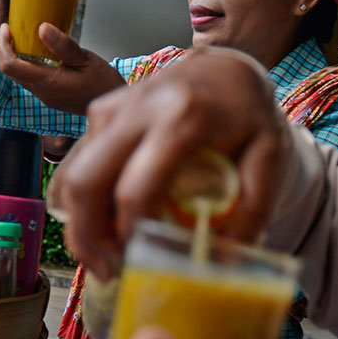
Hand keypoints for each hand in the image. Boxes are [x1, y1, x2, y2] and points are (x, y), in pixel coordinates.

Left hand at [0, 23, 125, 114]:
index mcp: (48, 83)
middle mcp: (42, 92)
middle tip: (10, 29)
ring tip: (22, 37)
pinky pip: (30, 79)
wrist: (114, 104)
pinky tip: (37, 51)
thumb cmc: (104, 83)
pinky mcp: (50, 96)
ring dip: (15, 56)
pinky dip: (26, 63)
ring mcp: (45, 96)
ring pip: (19, 76)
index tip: (6, 28)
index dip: (2, 46)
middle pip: (10, 71)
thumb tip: (42, 28)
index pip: (10, 66)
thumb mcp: (86, 59)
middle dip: (5, 49)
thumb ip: (63, 45)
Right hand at [47, 48, 285, 279]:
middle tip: (108, 270)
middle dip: (87, 237)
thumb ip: (252, 208)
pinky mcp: (97, 114)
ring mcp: (109, 110)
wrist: (222, 68)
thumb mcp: (267, 156)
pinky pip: (72, 168)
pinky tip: (102, 223)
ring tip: (106, 252)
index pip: (135, 189)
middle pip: (85, 184)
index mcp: (180, 119)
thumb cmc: (245, 114)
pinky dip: (78, 203)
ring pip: (70, 178)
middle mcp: (135, 110)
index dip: (130, 234)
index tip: (140, 261)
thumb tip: (225, 261)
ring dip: (78, 224)